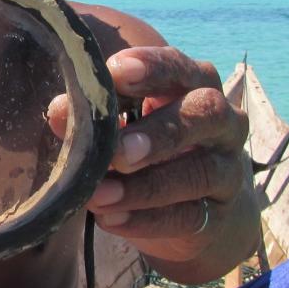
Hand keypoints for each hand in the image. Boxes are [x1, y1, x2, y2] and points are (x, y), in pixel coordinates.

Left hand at [59, 47, 251, 264]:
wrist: (197, 209)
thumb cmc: (153, 150)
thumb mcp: (124, 127)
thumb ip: (95, 117)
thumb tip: (60, 110)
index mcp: (195, 85)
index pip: (180, 66)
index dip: (152, 67)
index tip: (116, 72)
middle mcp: (223, 122)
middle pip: (205, 113)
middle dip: (159, 132)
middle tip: (116, 153)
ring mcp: (228, 168)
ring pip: (199, 172)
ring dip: (146, 186)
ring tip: (99, 196)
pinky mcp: (221, 213)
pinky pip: (191, 217)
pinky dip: (148, 220)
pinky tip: (111, 220)